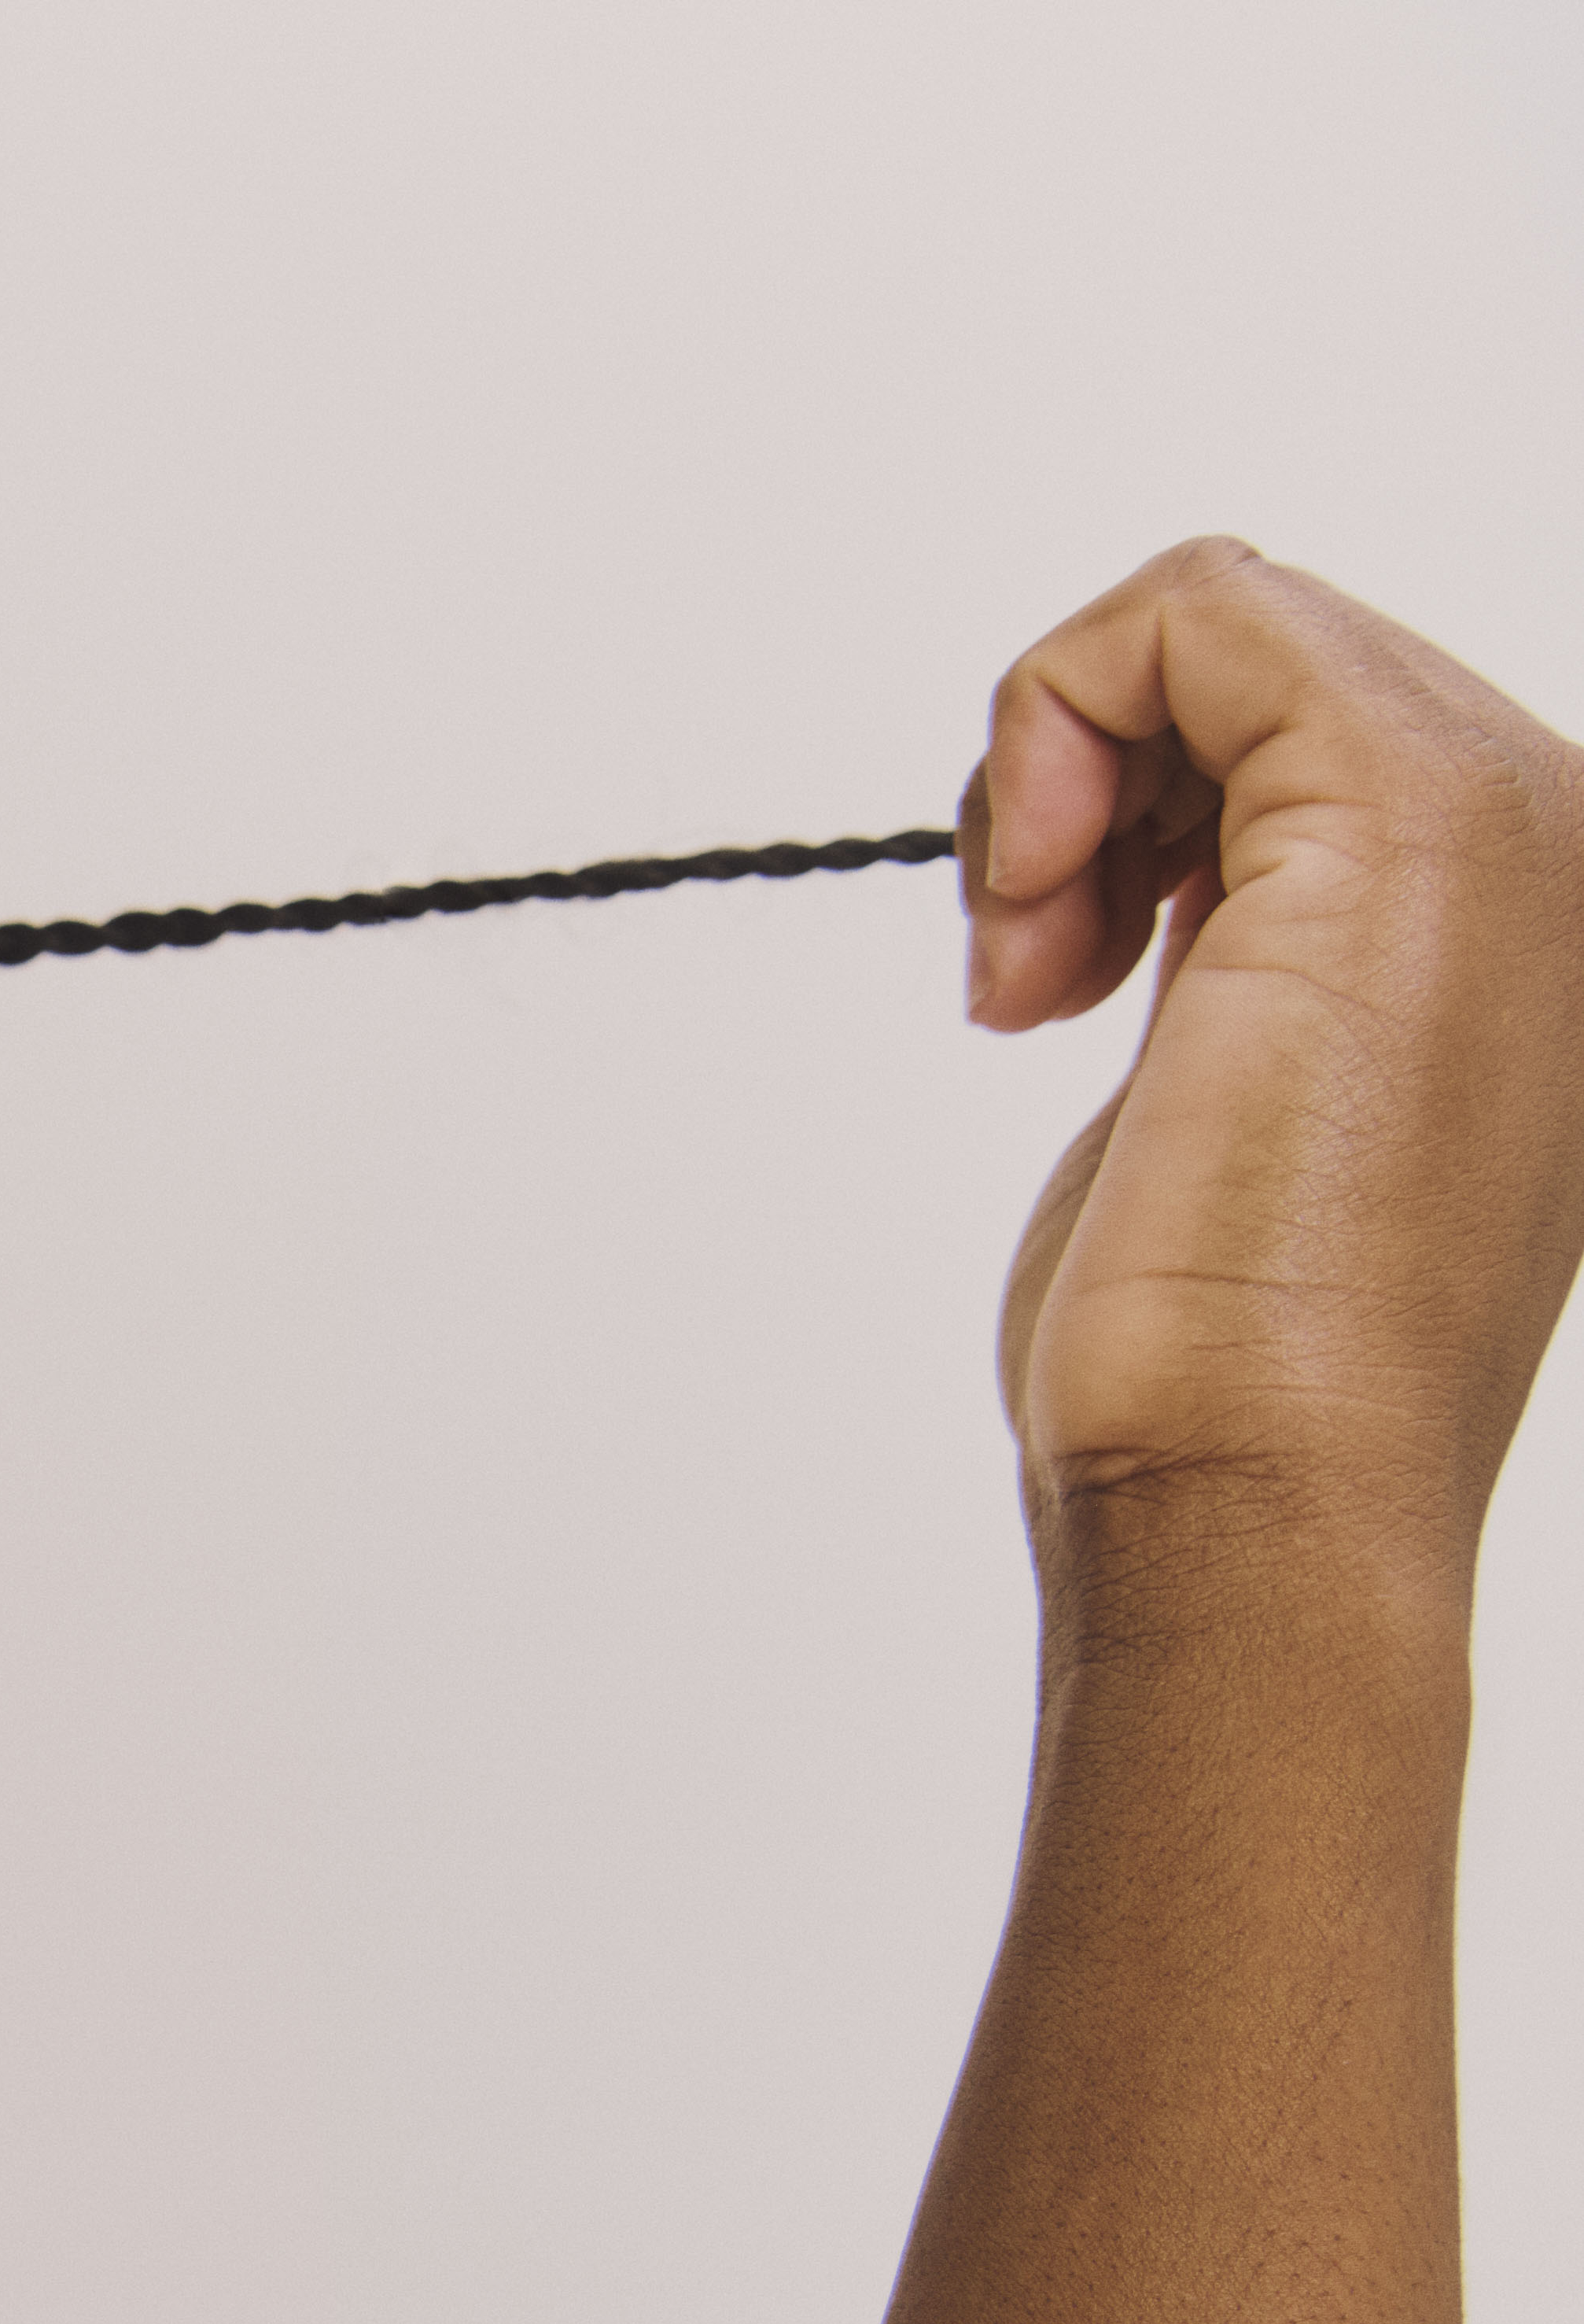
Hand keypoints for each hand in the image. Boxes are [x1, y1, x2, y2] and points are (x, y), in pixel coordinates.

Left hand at [965, 540, 1583, 1579]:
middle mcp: (1548, 835)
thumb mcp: (1245, 1097)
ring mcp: (1502, 811)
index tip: (1052, 963)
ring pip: (1216, 619)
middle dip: (1082, 779)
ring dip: (1053, 766)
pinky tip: (1032, 911)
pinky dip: (1050, 721)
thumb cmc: (1229, 1358)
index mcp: (1524, 905)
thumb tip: (1161, 904)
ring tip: (1028, 959)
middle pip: (1253, 661)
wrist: (1264, 1477)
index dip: (1125, 805)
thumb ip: (1246, 964)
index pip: (1293, 726)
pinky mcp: (1399, 808)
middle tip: (1026, 966)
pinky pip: (1195, 610)